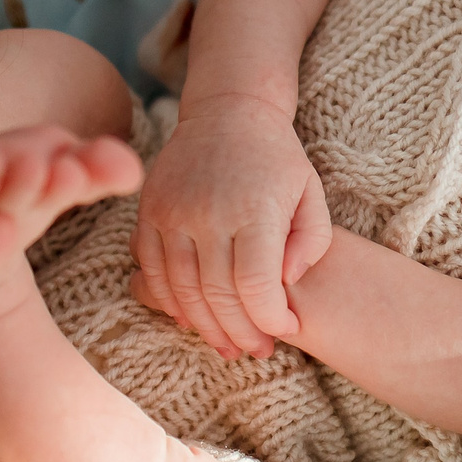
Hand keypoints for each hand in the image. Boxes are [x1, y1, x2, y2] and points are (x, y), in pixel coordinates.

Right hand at [131, 94, 331, 358]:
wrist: (227, 111)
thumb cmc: (277, 158)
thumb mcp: (312, 192)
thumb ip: (312, 241)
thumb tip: (288, 282)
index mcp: (254, 209)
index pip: (256, 285)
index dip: (270, 319)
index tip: (286, 329)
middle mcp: (208, 212)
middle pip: (218, 295)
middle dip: (241, 332)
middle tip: (258, 350)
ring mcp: (172, 213)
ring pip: (182, 291)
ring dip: (206, 327)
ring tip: (229, 345)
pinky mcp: (149, 213)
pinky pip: (152, 272)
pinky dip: (171, 302)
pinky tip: (193, 319)